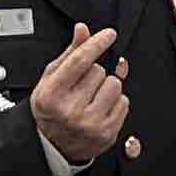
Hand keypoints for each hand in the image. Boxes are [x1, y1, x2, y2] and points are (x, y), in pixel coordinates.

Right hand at [28, 25, 132, 166]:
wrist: (52, 145)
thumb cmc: (51, 109)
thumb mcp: (51, 79)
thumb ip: (70, 53)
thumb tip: (83, 30)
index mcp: (52, 94)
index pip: (80, 61)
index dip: (97, 43)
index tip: (108, 34)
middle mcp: (70, 111)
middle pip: (99, 71)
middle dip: (94, 73)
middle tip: (81, 87)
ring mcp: (90, 124)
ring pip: (114, 85)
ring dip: (106, 86)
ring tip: (92, 97)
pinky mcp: (107, 134)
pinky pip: (124, 102)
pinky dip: (115, 102)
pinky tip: (100, 108)